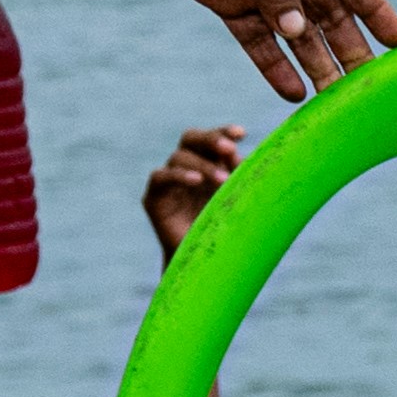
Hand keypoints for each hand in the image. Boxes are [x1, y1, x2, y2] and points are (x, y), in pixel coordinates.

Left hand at [98, 0, 396, 103]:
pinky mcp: (226, 3)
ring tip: (332, 100)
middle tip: (367, 87)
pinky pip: (256, 41)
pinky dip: (274, 65)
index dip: (377, 11)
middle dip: (349, 49)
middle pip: (329, 15)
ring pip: (296, 34)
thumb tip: (298, 32)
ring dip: (315, 64)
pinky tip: (292, 93)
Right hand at [137, 122, 252, 264]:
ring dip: (202, 165)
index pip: (213, 139)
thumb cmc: (227, 231)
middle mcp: (187, 168)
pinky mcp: (153, 197)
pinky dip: (178, 175)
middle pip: (191, 138)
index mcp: (209, 164)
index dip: (224, 132)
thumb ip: (241, 178)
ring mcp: (168, 181)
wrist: (205, 265)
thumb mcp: (239, 201)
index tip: (241, 133)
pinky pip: (160, 176)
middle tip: (229, 148)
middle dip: (211, 139)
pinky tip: (196, 181)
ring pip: (179, 157)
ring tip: (222, 180)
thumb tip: (243, 157)